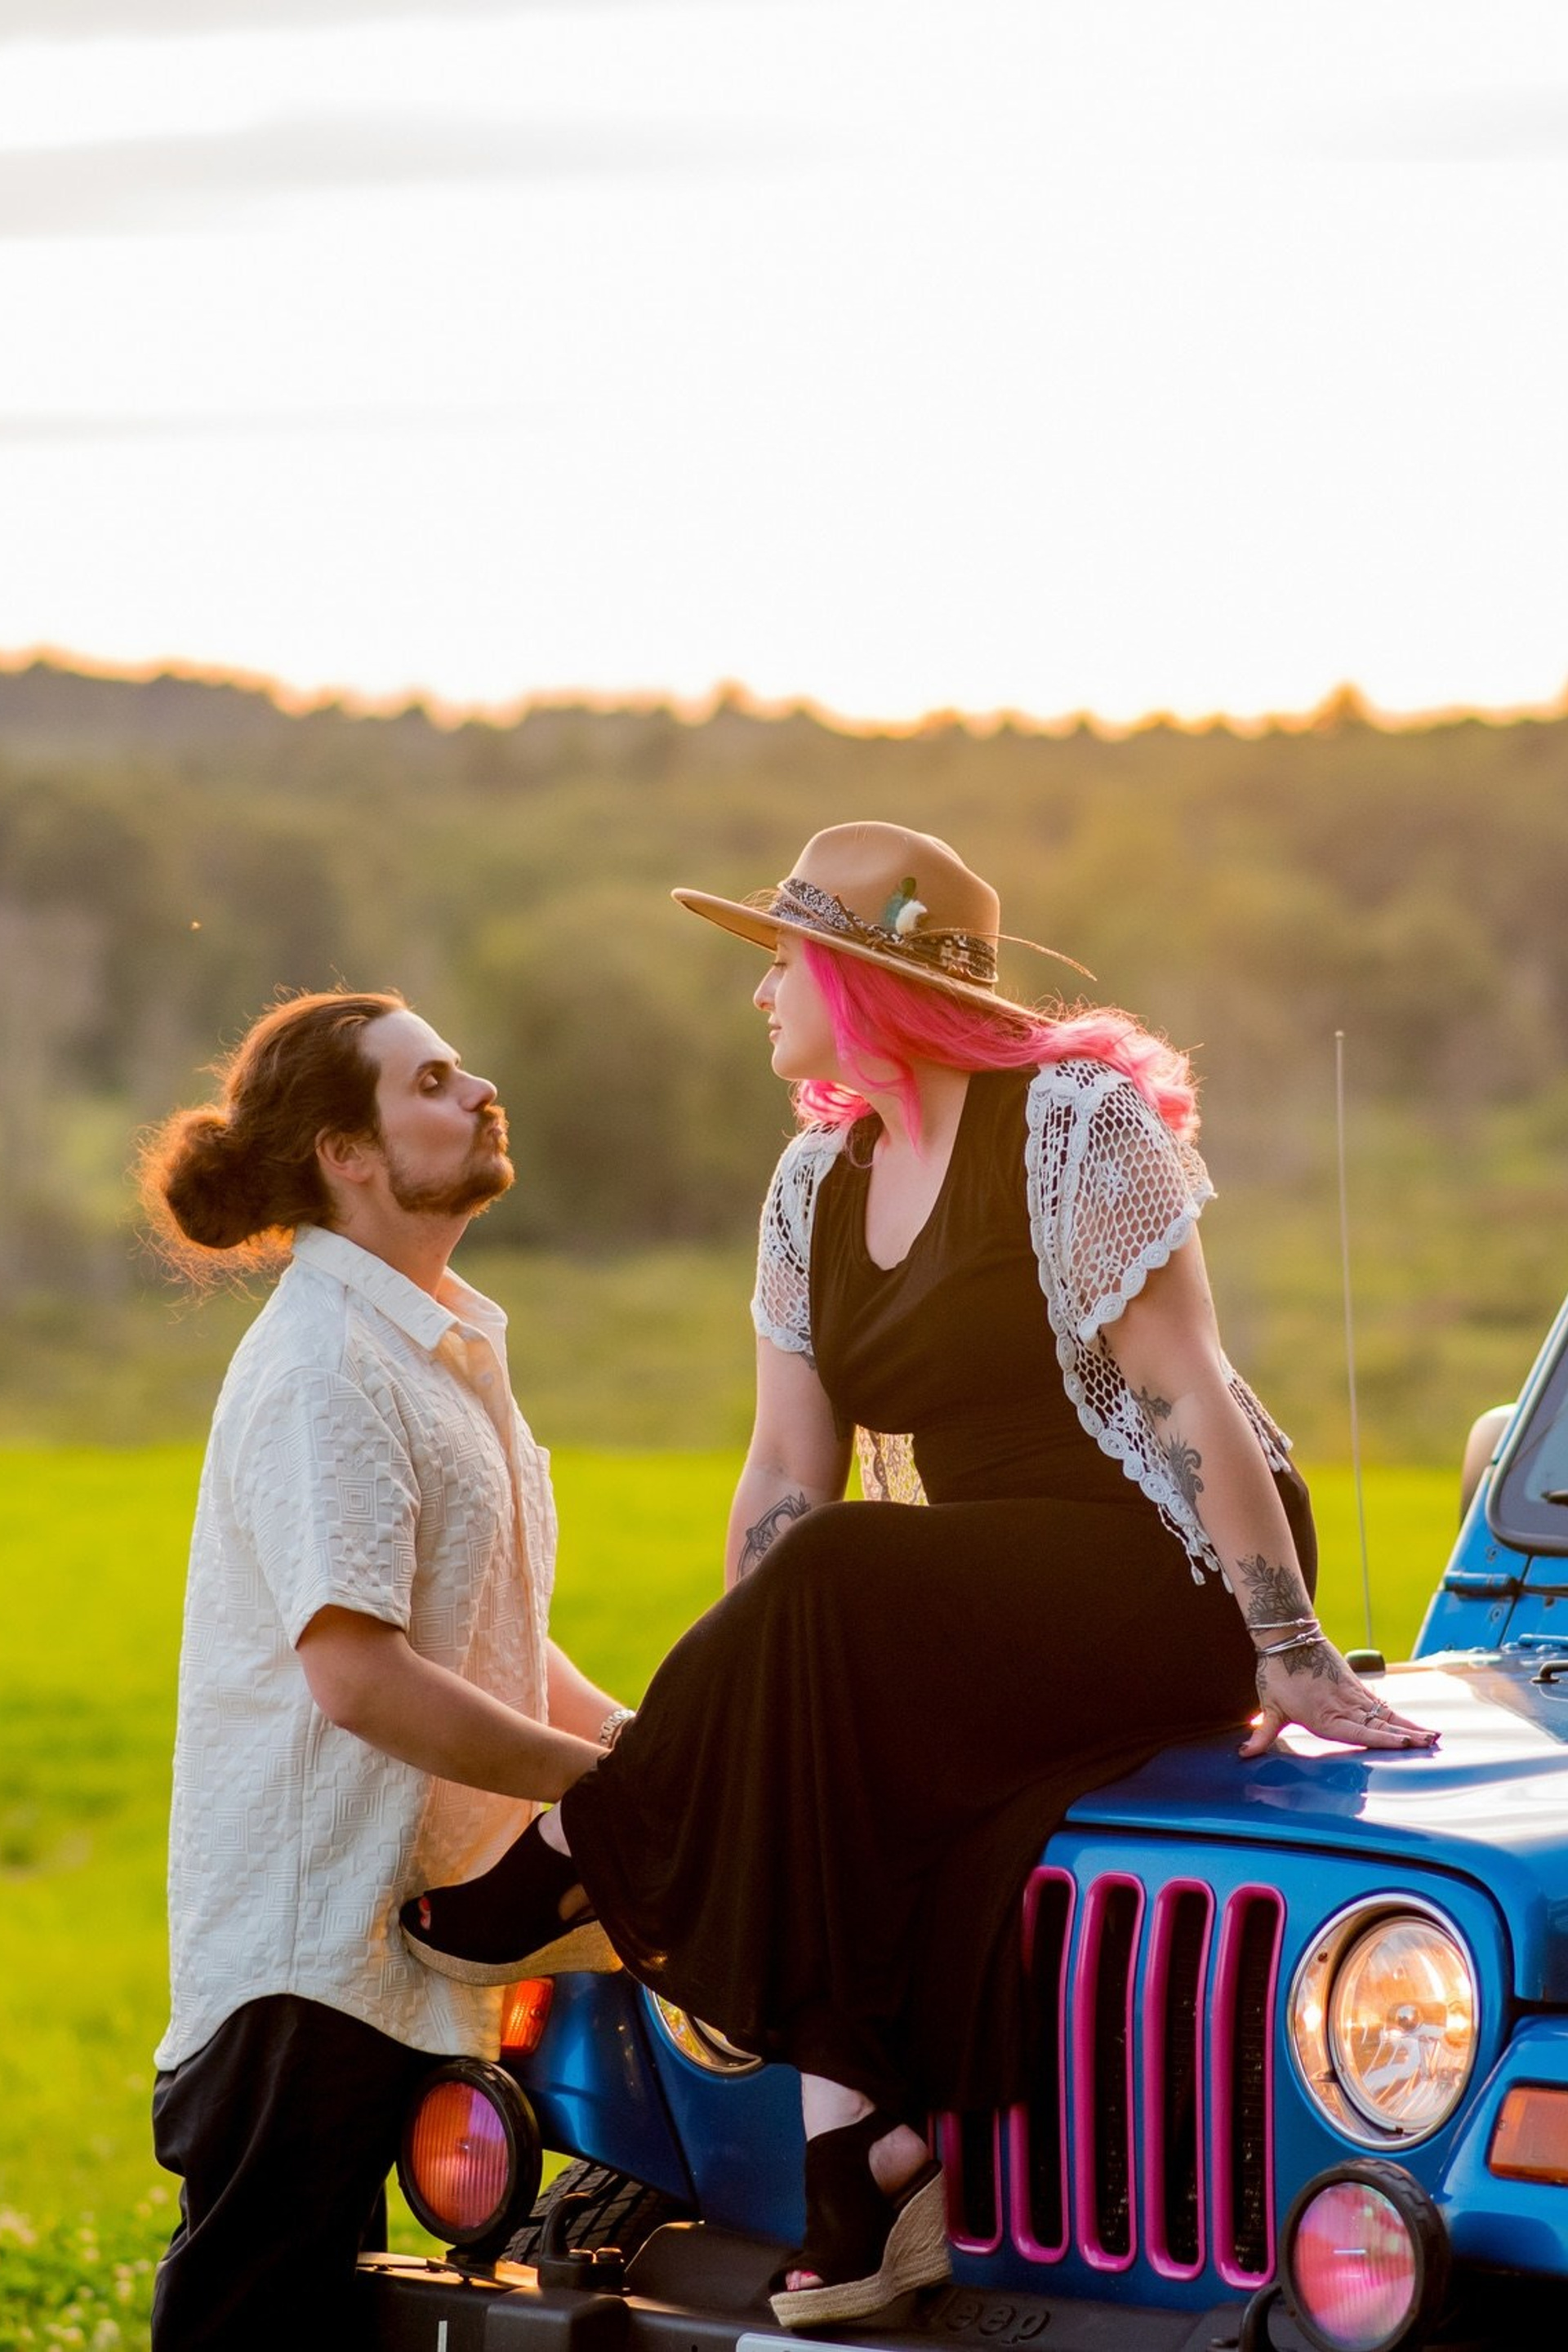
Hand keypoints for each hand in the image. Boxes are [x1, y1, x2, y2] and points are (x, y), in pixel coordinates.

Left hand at [1240, 1640, 1438, 1757]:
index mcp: (1325, 1717)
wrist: (1287, 1635)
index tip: (1406, 1744)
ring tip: (1433, 1735)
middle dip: (1407, 1735)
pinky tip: (1408, 1722)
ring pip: (1385, 1714)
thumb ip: (1262, 1734)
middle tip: (1433, 1743)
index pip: (1360, 1732)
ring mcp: (1352, 1694)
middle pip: (1380, 1725)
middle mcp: (1344, 1707)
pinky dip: (1395, 1713)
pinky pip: (1378, 1702)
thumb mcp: (1269, 1706)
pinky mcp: (1353, 1684)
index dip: (1384, 1740)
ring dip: (1408, 1725)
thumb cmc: (1277, 1672)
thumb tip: (1243, 1755)